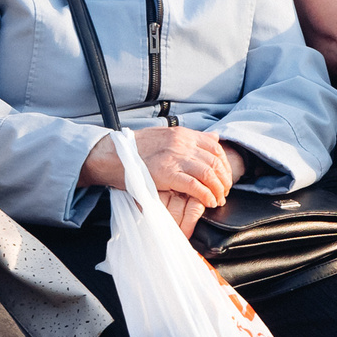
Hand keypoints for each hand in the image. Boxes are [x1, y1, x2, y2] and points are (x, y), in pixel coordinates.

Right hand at [79, 125, 237, 235]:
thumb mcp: (165, 136)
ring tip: (217, 199)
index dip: (224, 164)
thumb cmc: (135, 149)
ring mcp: (175, 158)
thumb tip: (214, 137)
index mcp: (182, 134)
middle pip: (215, 162)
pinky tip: (208, 202)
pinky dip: (206, 196)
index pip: (215, 147)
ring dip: (217, 189)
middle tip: (224, 191)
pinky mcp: (167, 174)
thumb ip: (190, 138)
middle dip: (224, 179)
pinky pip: (196, 186)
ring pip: (209, 174)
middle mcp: (182, 144)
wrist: (112, 154)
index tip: (224, 176)